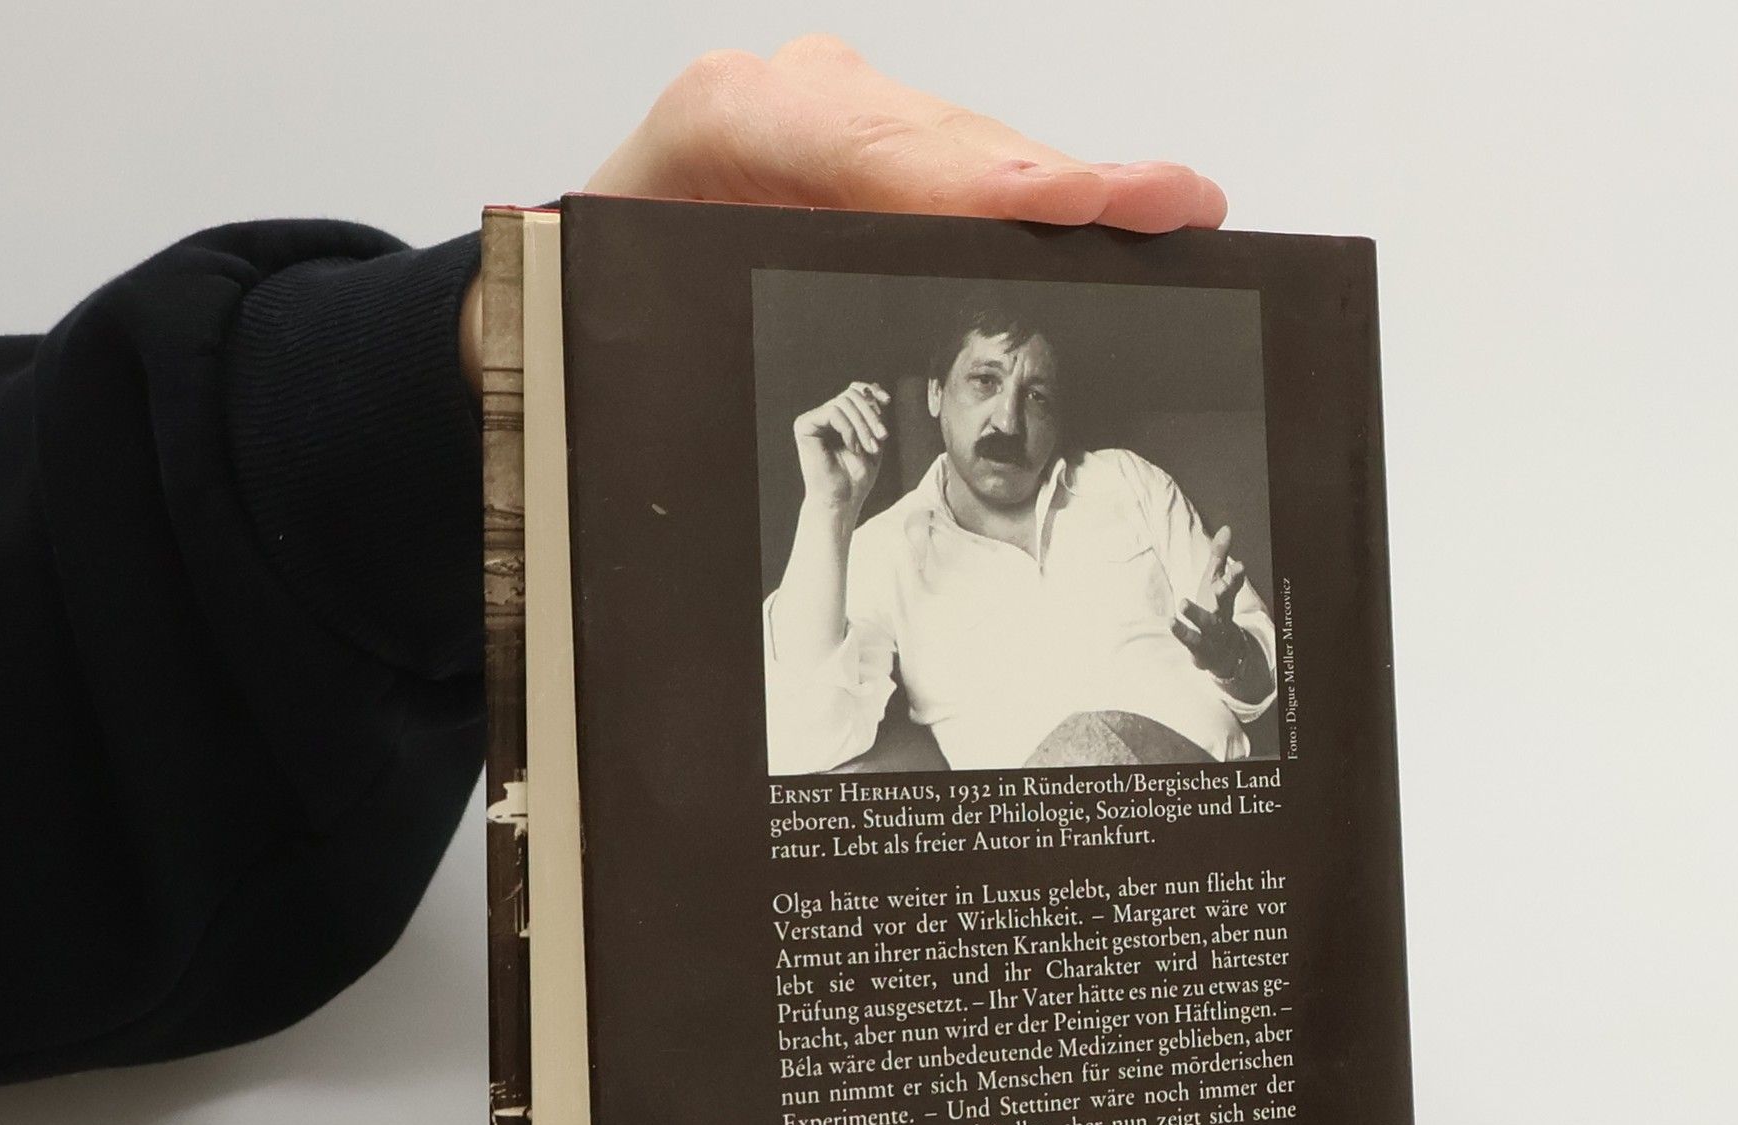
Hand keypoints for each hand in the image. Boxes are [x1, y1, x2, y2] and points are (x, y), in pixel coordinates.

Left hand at [460, 37, 1228, 385]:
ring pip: (969, 155)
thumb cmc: (598, 314)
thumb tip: (795, 412)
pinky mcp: (874, 148)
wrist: (569, 297)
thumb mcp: (634, 331)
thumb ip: (723, 346)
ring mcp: (840, 116)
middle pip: (946, 145)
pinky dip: (1041, 204)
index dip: (972, 177)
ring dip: (1065, 195)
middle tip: (1164, 203)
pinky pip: (968, 174)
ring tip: (1168, 207)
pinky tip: (1116, 211)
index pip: (868, 144)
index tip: (1059, 201)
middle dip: (1052, 183)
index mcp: (721, 127)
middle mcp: (789, 100)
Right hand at [794, 380, 889, 516]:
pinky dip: (849, 428)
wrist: (842, 501)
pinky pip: (832, 411)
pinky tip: (853, 447)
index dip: (871, 391)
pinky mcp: (804, 425)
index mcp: (838, 418)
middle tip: (882, 438)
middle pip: (851, 395)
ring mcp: (813, 420)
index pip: (854, 390)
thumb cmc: (856, 477)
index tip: (887, 400)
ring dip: (863, 425)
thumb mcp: (873, 439)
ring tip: (870, 448)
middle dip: (871, 415)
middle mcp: (823, 416)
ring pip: (844, 402)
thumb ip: (873, 414)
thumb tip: (873, 385)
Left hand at [1172, 526, 1251, 675]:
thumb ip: (1220, 555)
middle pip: (1225, 604)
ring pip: (1207, 624)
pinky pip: (1191, 641)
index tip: (1239, 566)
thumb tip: (1227, 527)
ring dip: (1196, 615)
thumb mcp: (1216, 581)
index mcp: (1226, 598)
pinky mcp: (1200, 649)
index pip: (1234, 585)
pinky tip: (1171, 622)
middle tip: (1221, 584)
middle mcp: (1222, 614)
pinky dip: (1182, 633)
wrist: (1223, 653)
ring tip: (1183, 603)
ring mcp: (1212, 634)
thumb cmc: (1217, 610)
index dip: (1236, 576)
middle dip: (1224, 593)